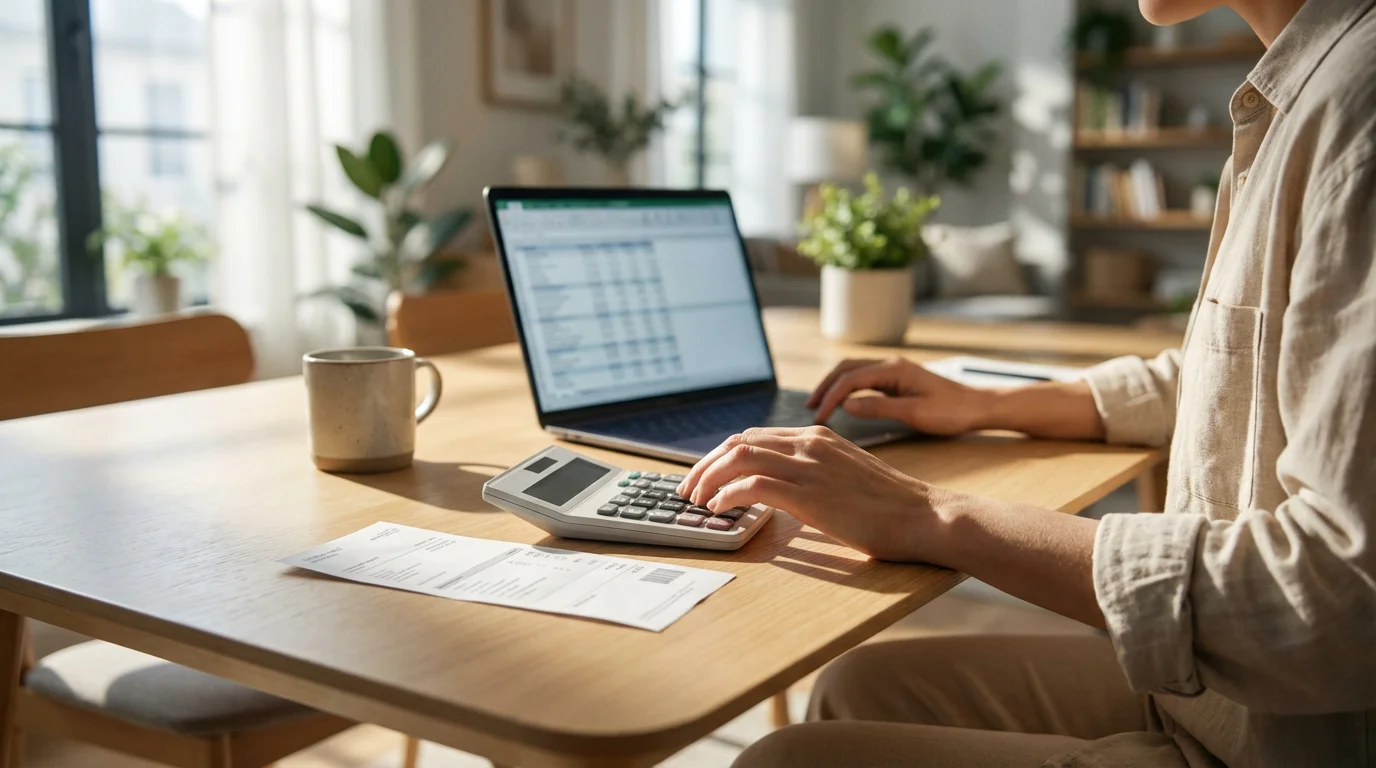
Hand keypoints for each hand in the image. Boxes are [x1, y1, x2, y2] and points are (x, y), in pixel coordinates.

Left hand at [676, 426, 949, 560]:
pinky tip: (719, 509)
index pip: (753, 437)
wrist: (924, 516)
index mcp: (816, 437)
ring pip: (738, 457)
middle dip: (705, 465)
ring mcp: (809, 465)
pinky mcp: (809, 492)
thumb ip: (813, 475)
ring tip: (696, 500)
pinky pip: (752, 485)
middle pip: (738, 442)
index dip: (722, 456)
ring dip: (708, 478)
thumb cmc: (890, 507)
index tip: (705, 477)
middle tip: (687, 489)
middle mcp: (809, 443)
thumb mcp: (845, 478)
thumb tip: (779, 493)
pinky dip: (727, 494)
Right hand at [808, 356, 992, 434]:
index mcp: (893, 369)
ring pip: (854, 371)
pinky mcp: (898, 378)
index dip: (831, 397)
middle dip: (825, 386)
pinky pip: (865, 378)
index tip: (818, 417)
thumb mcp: (914, 414)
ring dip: (835, 385)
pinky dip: (848, 387)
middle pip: (846, 368)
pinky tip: (842, 401)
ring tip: (819, 404)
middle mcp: (891, 364)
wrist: (978, 406)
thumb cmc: (951, 412)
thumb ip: (878, 408)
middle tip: (810, 407)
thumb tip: (847, 405)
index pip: (851, 379)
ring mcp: (894, 370)